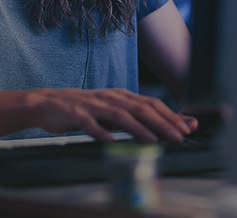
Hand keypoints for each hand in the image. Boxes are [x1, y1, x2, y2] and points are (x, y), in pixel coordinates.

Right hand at [28, 88, 197, 143]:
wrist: (48, 103)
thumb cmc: (85, 109)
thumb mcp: (112, 110)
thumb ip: (135, 117)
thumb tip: (162, 127)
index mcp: (120, 96)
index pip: (151, 103)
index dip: (170, 115)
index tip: (187, 129)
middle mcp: (110, 98)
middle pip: (140, 108)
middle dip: (162, 123)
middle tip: (178, 137)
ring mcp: (93, 105)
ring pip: (119, 115)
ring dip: (138, 128)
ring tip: (153, 140)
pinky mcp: (76, 114)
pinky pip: (89, 123)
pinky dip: (100, 132)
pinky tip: (110, 141)